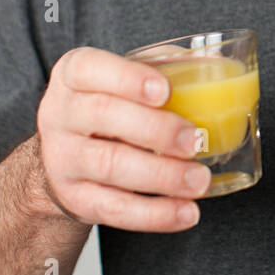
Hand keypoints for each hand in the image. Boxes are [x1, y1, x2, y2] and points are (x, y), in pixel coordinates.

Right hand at [36, 46, 211, 231]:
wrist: (65, 156)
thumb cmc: (110, 106)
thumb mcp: (126, 79)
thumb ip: (165, 67)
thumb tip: (215, 61)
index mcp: (73, 75)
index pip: (88, 68)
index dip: (128, 78)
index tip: (165, 91)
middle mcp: (59, 114)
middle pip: (104, 115)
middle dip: (156, 129)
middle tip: (196, 141)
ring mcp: (62, 158)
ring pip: (109, 165)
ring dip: (162, 175)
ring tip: (199, 180)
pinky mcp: (74, 197)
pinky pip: (113, 208)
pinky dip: (154, 214)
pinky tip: (185, 212)